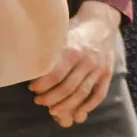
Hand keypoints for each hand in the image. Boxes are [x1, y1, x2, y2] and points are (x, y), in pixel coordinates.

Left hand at [30, 5, 117, 126]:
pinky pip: (99, 94)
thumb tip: (29, 66)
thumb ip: (49, 51)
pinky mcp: (107, 74)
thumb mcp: (60, 35)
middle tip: (39, 101)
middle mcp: (87, 61)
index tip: (32, 89)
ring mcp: (99, 69)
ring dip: (66, 105)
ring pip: (82, 93)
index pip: (56, 74)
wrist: (101, 23)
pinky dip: (89, 106)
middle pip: (68, 88)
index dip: (42, 85)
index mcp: (73, 50)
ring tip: (53, 110)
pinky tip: (78, 112)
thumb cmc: (74, 29)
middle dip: (51, 98)